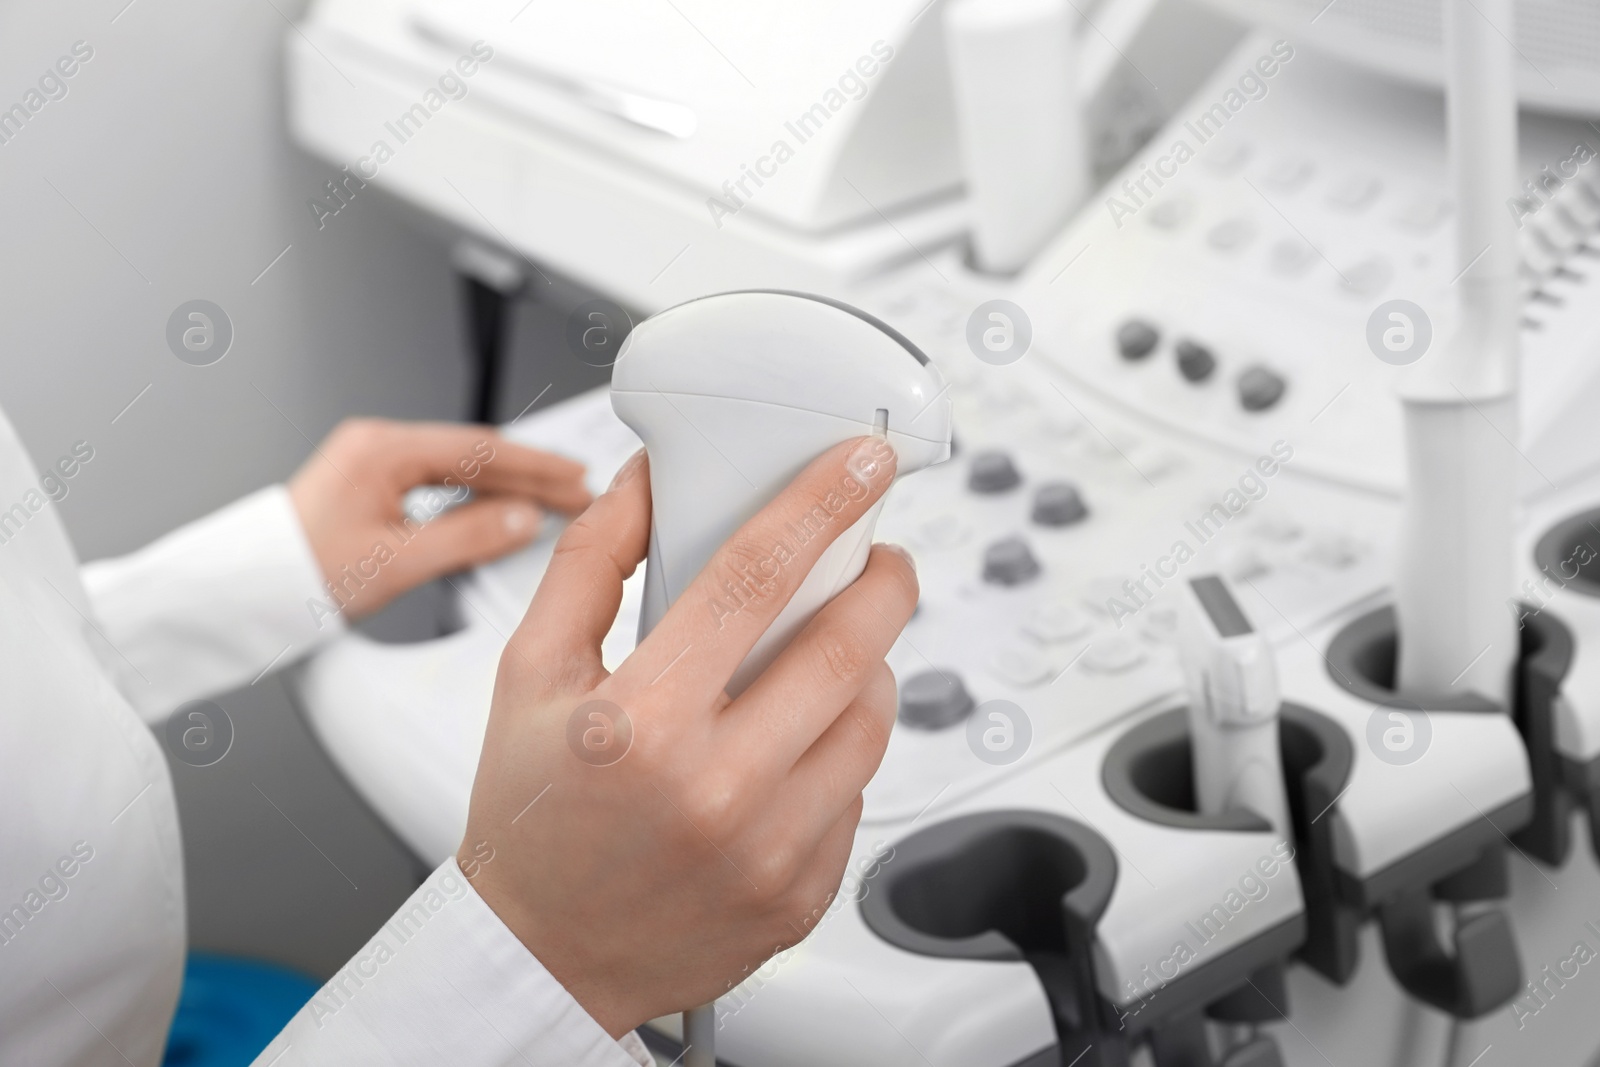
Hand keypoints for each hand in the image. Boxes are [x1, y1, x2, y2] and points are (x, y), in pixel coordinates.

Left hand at [288, 418, 591, 619]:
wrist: (243, 591)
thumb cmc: (299, 574)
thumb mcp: (397, 562)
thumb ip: (469, 538)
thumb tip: (524, 520)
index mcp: (382, 450)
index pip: (480, 449)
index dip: (536, 465)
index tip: (575, 477)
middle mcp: (376, 446)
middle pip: (473, 452)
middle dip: (529, 472)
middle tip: (576, 489)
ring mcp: (370, 462)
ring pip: (456, 466)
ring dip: (505, 483)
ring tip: (548, 499)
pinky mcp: (367, 484)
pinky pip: (435, 480)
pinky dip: (473, 493)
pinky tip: (497, 508)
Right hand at [459, 436, 916, 1036]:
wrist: (544, 954)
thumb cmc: (532, 815)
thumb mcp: (529, 673)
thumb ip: (592, 562)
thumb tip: (652, 481)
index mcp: (641, 725)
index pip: (755, 579)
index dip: (819, 504)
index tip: (859, 465)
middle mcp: (716, 793)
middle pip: (845, 648)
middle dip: (881, 581)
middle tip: (876, 556)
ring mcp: (770, 853)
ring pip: (871, 720)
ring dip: (869, 666)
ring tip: (828, 654)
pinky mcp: (804, 895)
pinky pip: (859, 792)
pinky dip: (842, 749)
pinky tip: (796, 743)